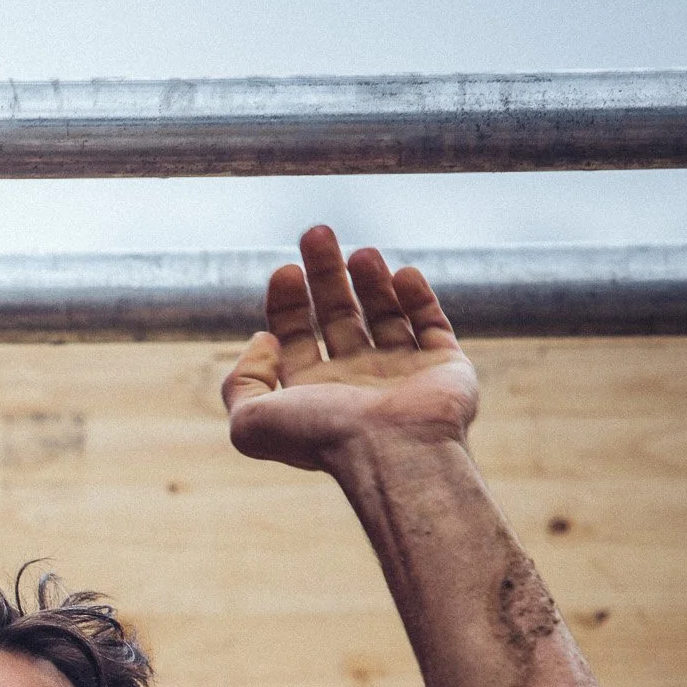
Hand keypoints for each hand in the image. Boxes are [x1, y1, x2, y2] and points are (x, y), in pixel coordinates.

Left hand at [223, 225, 479, 474]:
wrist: (394, 452)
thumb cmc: (324, 439)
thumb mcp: (252, 421)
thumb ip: (241, 383)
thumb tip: (261, 342)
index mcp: (312, 394)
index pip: (294, 336)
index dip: (287, 301)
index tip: (285, 269)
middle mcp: (355, 383)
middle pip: (337, 316)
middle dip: (326, 274)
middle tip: (317, 233)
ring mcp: (402, 374)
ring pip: (384, 315)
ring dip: (370, 281)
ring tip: (361, 252)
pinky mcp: (444, 367)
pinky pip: (432, 324)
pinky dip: (418, 297)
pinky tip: (402, 273)